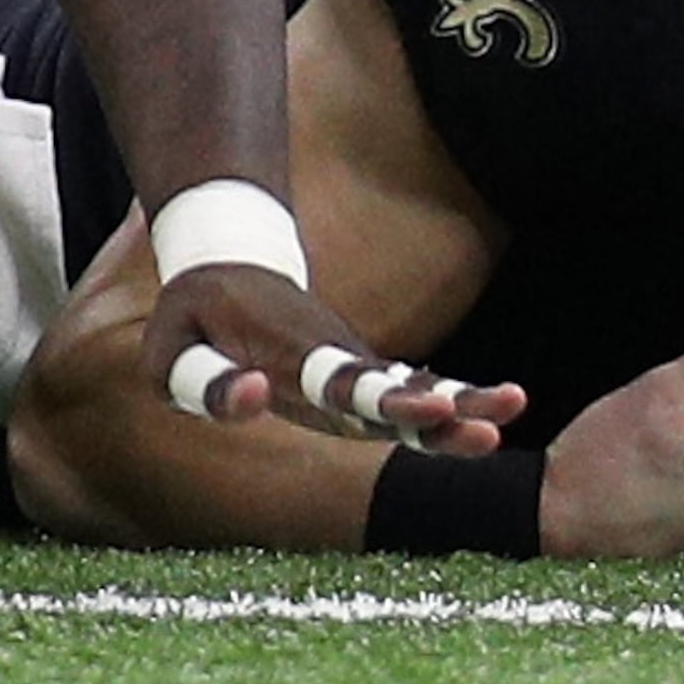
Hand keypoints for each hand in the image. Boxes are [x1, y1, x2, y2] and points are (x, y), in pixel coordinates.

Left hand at [144, 262, 526, 449]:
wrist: (232, 260)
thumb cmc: (196, 315)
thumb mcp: (170, 349)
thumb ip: (203, 383)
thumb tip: (258, 399)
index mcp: (283, 349)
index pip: (321, 376)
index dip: (351, 392)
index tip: (362, 404)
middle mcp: (330, 357)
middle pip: (383, 386)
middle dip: (426, 408)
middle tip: (471, 422)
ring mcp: (352, 366)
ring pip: (411, 387)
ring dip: (461, 402)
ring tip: (512, 410)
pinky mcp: (361, 377)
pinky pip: (410, 393)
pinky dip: (452, 404)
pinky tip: (493, 423)